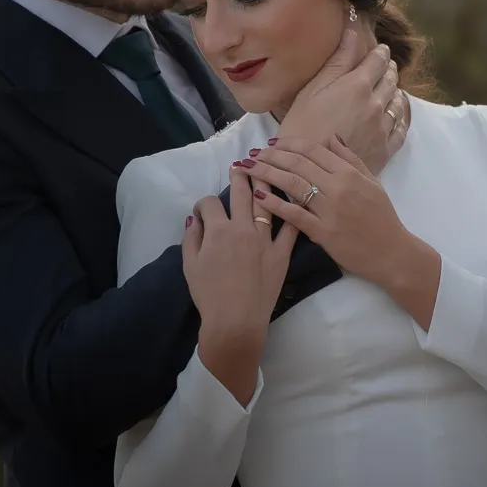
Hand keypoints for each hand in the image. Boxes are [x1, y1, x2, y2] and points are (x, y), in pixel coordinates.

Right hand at [182, 171, 299, 402]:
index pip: (209, 203)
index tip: (203, 209)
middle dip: (240, 175)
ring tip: (266, 170)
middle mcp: (242, 229)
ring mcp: (265, 240)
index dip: (203, 203)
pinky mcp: (282, 254)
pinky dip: (294, 212)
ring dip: (265, 183)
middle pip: (241, 193)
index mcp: (218, 231)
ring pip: (267, 203)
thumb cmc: (209, 296)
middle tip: (241, 164)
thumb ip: (191, 239)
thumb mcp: (190, 266)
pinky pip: (291, 229)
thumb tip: (194, 219)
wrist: (235, 322)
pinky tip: (297, 199)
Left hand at [243, 137, 437, 316]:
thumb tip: (331, 137)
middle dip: (271, 156)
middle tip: (252, 153)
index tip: (272, 143)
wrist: (391, 252)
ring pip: (292, 184)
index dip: (289, 144)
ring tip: (248, 168)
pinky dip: (275, 203)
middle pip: (298, 164)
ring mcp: (329, 209)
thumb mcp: (372, 182)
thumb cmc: (382, 217)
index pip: (313, 151)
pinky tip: (258, 196)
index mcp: (349, 173)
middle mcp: (337, 187)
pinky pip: (294, 214)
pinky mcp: (322, 232)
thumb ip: (350, 159)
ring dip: (267, 173)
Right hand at [277, 26, 409, 173]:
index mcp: (357, 86)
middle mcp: (375, 104)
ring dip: (396, 91)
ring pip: (398, 103)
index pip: (378, 61)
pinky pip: (401, 128)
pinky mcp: (384, 149)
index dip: (381, 53)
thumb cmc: (301, 127)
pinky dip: (401, 117)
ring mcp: (382, 128)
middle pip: (390, 80)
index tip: (381, 50)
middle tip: (386, 65)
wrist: (307, 172)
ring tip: (392, 87)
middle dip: (389, 70)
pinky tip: (397, 114)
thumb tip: (353, 33)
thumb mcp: (313, 89)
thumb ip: (337, 61)